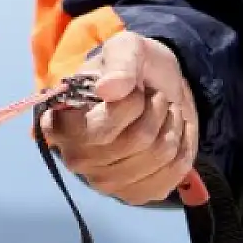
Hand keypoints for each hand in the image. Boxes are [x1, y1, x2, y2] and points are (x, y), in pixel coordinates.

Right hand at [39, 32, 198, 205]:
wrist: (158, 89)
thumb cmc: (132, 69)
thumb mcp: (127, 48)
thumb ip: (120, 63)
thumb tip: (108, 89)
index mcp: (60, 124)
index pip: (100, 130)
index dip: (129, 105)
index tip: (132, 89)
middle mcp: (76, 159)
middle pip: (137, 141)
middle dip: (156, 109)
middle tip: (153, 98)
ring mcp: (105, 183)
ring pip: (159, 155)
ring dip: (171, 125)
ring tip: (161, 114)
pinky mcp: (134, 195)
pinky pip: (173, 174)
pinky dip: (182, 147)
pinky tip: (168, 136)